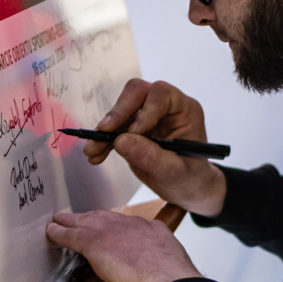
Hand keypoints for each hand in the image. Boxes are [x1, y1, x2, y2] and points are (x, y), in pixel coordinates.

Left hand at [45, 210, 199, 281]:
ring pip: (86, 221)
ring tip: (61, 221)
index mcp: (152, 231)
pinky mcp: (95, 242)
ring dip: (72, 221)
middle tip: (79, 220)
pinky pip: (71, 234)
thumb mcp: (168, 269)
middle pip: (105, 217)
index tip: (110, 232)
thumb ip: (151, 270)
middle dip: (91, 218)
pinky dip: (59, 233)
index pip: (129, 225)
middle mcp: (133, 225)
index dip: (115, 227)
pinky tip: (52, 232)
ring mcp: (113, 231)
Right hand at [83, 78, 226, 216]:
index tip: (134, 131)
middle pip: (137, 93)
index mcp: (184, 110)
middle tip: (103, 132)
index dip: (145, 109)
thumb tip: (122, 140)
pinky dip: (103, 141)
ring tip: (93, 151)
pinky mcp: (133, 128)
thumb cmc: (190, 178)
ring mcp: (148, 116)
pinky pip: (114, 128)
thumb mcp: (175, 172)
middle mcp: (166, 107)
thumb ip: (151, 157)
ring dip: (104, 131)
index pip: (162, 94)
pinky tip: (96, 156)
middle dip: (118, 112)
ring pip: (120, 111)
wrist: (187, 188)